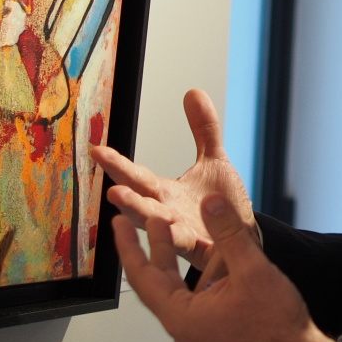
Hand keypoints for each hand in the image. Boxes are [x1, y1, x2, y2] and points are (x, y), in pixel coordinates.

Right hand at [91, 89, 255, 270]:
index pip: (139, 177)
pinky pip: (190, 245)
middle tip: (112, 190)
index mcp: (167, 193)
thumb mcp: (214, 160)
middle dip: (127, 198)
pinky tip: (173, 229)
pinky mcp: (204, 249)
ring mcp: (183, 234)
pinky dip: (181, 238)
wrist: (243, 237)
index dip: (118, 165)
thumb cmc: (222, 204)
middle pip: (144, 204)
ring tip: (131, 208)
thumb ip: (204, 129)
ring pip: (160, 227)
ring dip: (146, 218)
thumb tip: (192, 92)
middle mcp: (169, 214)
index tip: (97, 150)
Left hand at [115, 194, 334, 341]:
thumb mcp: (251, 270)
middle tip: (140, 221)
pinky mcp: (215, 337)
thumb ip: (229, 233)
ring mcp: (199, 336)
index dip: (129, 246)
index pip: (143, 277)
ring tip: (174, 234)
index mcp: (181, 317)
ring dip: (175, 263)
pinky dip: (194, 279)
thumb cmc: (275, 326)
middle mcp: (183, 330)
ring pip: (177, 293)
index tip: (118, 223)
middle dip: (151, 249)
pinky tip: (210, 265)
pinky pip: (195, 303)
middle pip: (157, 284)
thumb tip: (211, 202)